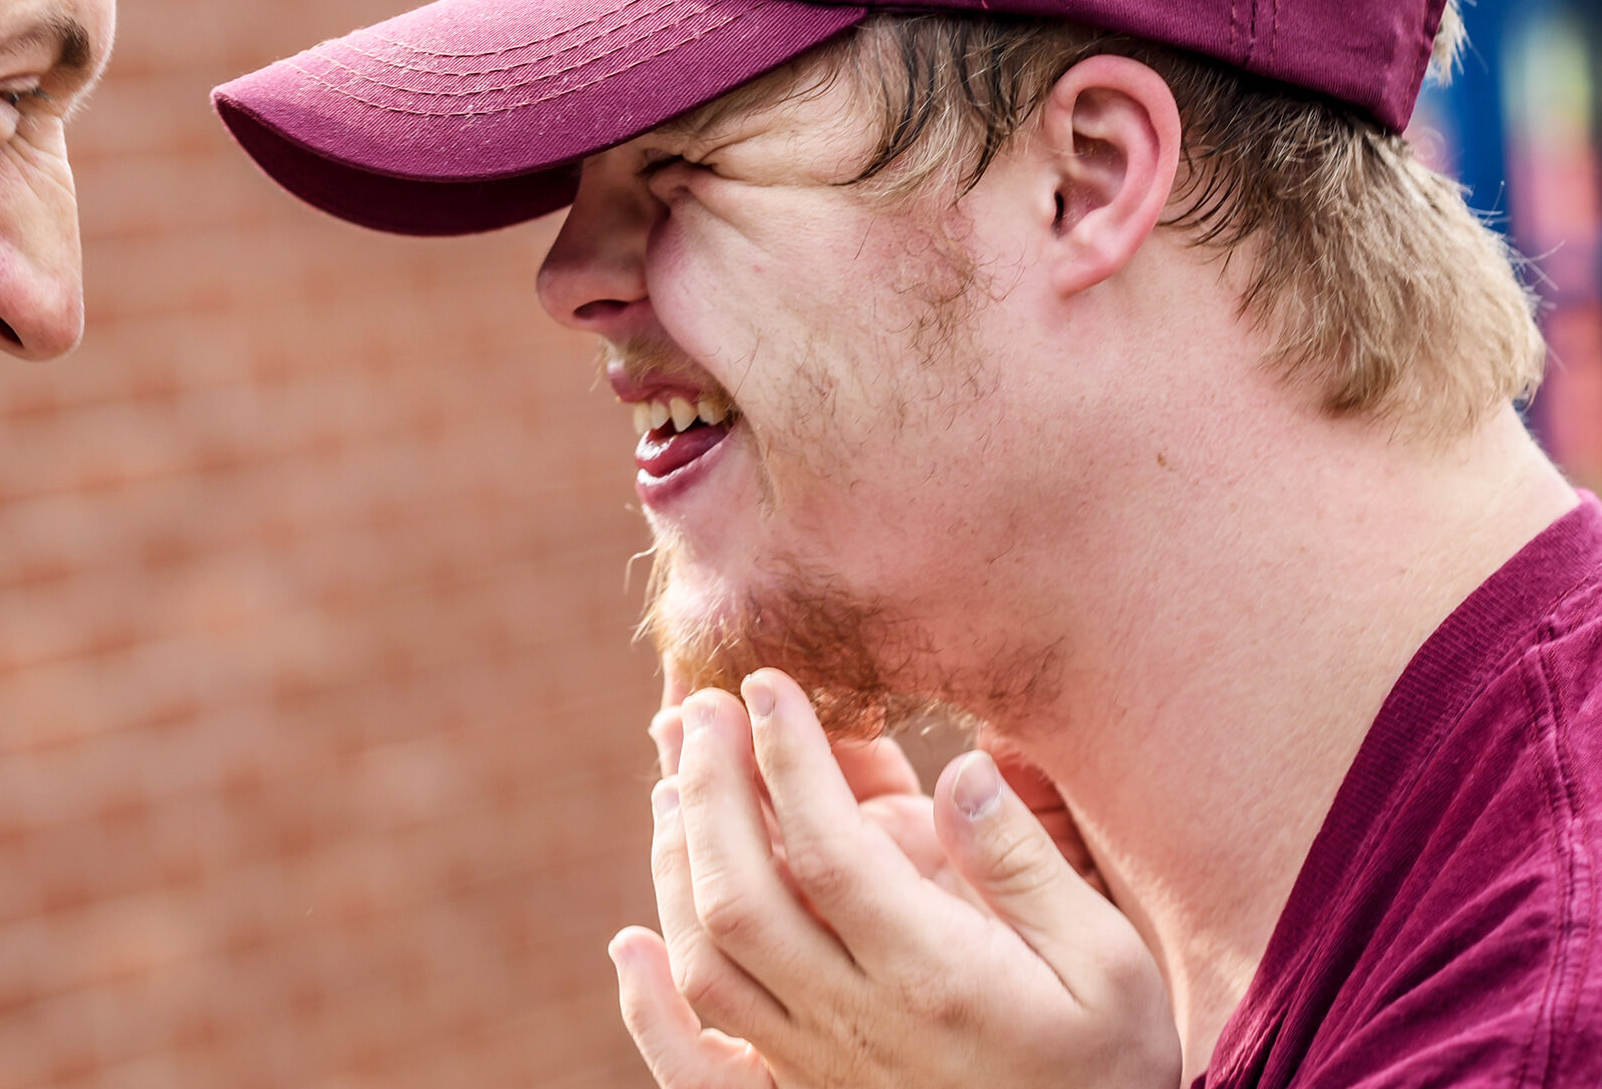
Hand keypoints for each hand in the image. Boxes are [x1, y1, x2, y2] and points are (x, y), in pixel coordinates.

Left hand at [613, 671, 1178, 1088]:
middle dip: (709, 789)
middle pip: (740, 899)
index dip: (786, 758)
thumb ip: (1025, 864)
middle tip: (700, 708)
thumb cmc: (1108, 1060)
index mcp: (935, 976)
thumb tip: (961, 769)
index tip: (766, 684)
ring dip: (675, 863)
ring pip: (707, 963)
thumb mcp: (1110, 961)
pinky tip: (626, 946)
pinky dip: (648, 1013)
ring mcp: (818, 1069)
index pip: (828, 850)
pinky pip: (701, 1071)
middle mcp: (857, 1025)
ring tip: (672, 777)